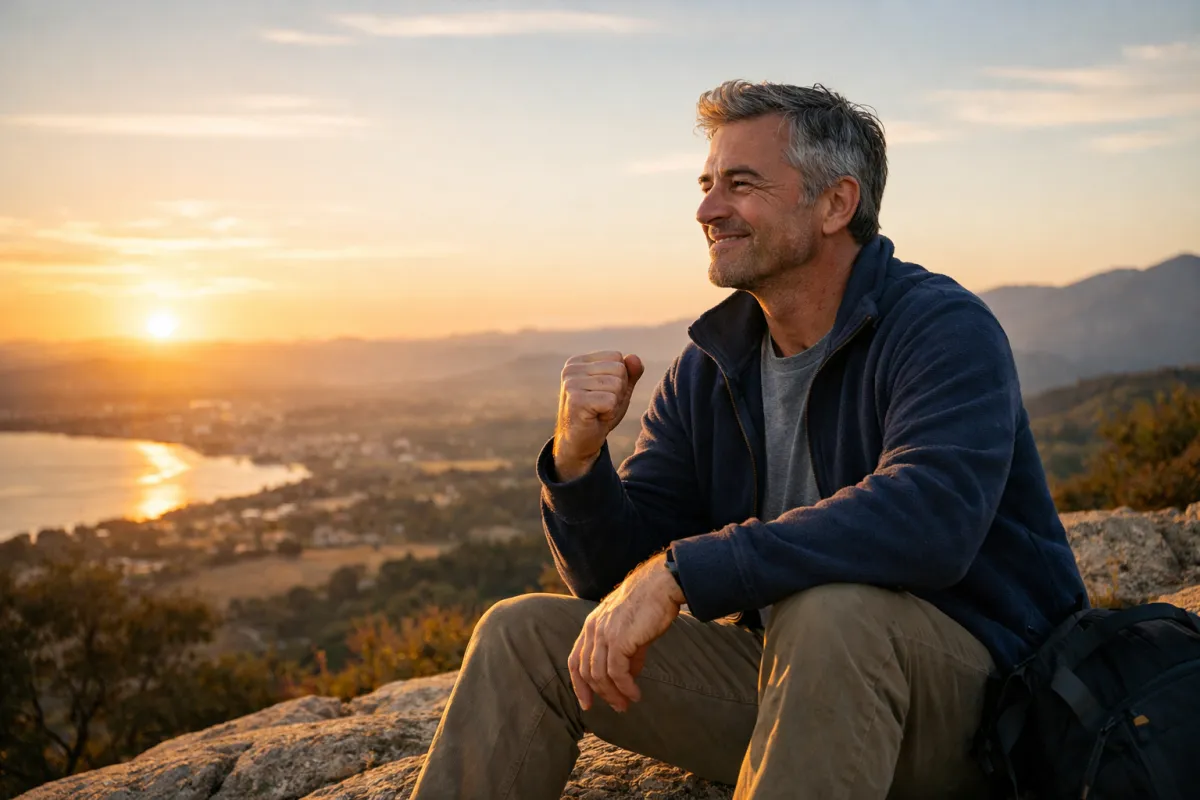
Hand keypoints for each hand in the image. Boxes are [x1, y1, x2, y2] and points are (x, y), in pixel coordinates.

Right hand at [553, 351, 644, 480]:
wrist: (580, 443)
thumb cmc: (599, 414)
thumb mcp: (619, 391)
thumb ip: (629, 373)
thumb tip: (634, 357)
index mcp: (579, 362)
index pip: (616, 357)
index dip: (619, 379)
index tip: (604, 394)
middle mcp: (571, 369)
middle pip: (618, 370)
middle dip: (618, 391)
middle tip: (602, 405)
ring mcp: (571, 384)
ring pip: (616, 385)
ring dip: (613, 403)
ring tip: (598, 411)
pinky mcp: (575, 400)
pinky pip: (610, 400)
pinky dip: (609, 413)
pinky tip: (596, 418)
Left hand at [567, 553, 684, 712]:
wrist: (661, 585)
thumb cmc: (649, 603)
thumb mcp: (631, 629)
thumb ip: (627, 652)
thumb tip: (629, 676)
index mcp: (592, 625)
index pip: (576, 660)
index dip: (579, 685)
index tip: (587, 703)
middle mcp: (593, 629)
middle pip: (586, 672)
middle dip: (600, 694)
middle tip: (618, 707)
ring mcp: (604, 634)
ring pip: (599, 675)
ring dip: (613, 694)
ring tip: (627, 704)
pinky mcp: (619, 639)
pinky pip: (617, 672)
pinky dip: (625, 687)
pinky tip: (635, 694)